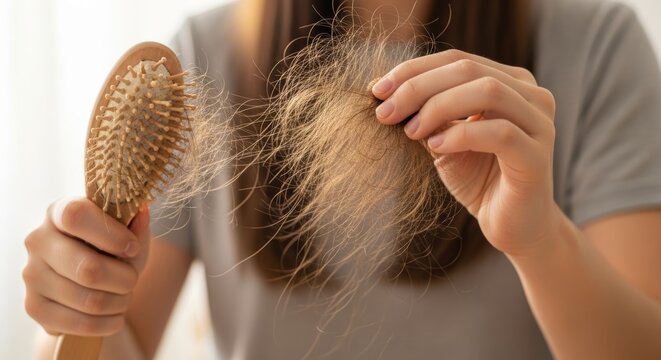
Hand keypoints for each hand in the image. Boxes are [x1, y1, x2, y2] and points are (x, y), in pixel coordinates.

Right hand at [22, 197, 150, 335]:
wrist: (88, 281)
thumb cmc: (110, 249)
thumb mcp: (127, 234)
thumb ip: (135, 226)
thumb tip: (141, 213)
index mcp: (59, 212)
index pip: (76, 217)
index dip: (112, 235)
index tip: (132, 247)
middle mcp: (38, 241)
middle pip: (88, 269)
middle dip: (125, 279)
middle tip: (132, 279)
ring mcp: (32, 275)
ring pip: (90, 300)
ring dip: (120, 302)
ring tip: (124, 295)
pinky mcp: (34, 307)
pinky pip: (83, 324)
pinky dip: (110, 322)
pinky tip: (115, 314)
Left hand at [372, 49, 558, 256]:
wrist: (510, 227)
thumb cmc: (477, 179)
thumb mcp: (442, 140)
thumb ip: (424, 113)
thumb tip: (380, 90)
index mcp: (510, 83)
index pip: (457, 60)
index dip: (413, 70)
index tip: (377, 90)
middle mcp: (531, 96)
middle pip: (469, 70)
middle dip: (419, 87)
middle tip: (386, 112)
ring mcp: (539, 124)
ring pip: (488, 92)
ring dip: (439, 107)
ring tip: (411, 131)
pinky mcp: (538, 156)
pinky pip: (499, 133)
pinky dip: (461, 135)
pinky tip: (435, 147)